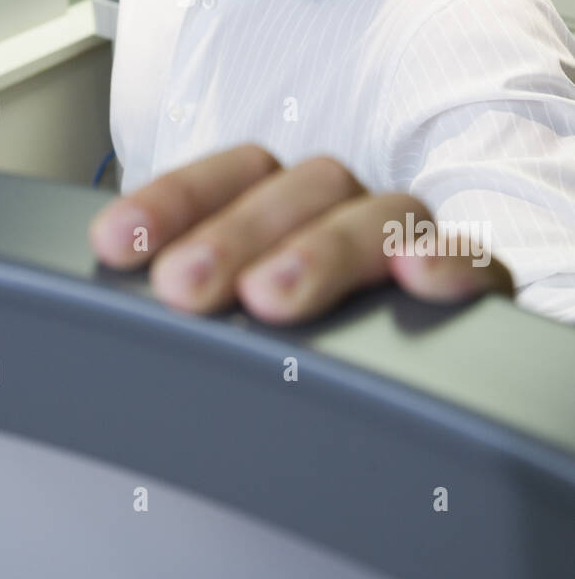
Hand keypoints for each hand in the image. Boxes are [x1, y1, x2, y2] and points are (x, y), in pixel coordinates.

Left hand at [89, 146, 513, 322]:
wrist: (390, 403)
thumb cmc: (280, 352)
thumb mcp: (223, 325)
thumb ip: (184, 305)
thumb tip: (104, 315)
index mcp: (279, 205)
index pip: (229, 175)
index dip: (173, 200)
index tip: (117, 240)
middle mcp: (340, 211)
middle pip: (297, 188)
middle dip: (234, 233)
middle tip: (183, 286)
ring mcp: (403, 242)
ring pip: (375, 214)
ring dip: (321, 248)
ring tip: (271, 297)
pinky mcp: (470, 284)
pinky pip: (474, 260)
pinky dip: (447, 259)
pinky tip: (417, 275)